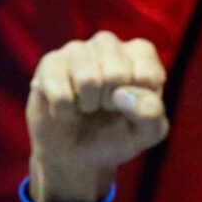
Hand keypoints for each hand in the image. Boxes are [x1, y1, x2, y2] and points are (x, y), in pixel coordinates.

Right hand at [27, 31, 168, 201]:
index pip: (147, 72)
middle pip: (116, 74)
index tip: (130, 108)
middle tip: (103, 108)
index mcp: (139, 54)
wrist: (74, 156)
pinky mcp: (50, 63)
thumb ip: (151, 112)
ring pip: (87, 80)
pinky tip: (65, 109)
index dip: (138, 103)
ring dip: (87, 106)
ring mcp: (77, 50)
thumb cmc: (115, 137)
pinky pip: (61, 93)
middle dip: (110, 104)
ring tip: (85, 107)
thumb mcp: (147, 133)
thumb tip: (122, 94)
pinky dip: (64, 113)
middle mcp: (108, 44)